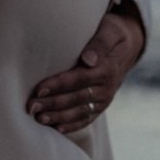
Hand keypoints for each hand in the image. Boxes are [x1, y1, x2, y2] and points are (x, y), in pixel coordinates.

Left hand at [27, 3, 145, 135]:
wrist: (128, 46)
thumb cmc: (112, 32)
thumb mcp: (110, 30)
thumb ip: (100, 43)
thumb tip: (88, 59)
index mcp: (107, 69)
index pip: (79, 79)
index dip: (58, 85)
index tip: (39, 89)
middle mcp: (107, 87)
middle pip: (76, 98)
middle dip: (53, 104)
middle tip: (31, 107)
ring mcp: (105, 99)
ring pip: (80, 111)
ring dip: (59, 117)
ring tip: (39, 119)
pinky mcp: (101, 105)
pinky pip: (87, 118)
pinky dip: (72, 126)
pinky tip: (56, 129)